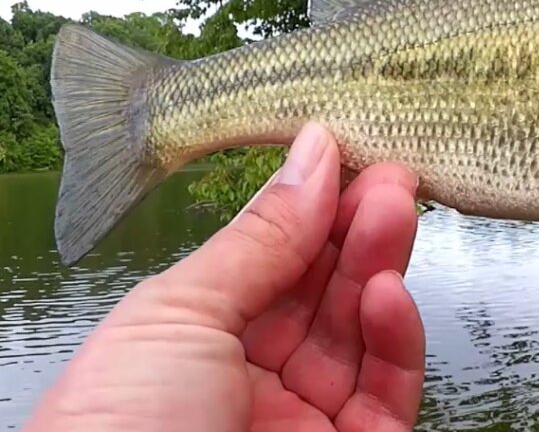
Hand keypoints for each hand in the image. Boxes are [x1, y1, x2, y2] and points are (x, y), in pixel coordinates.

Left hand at [23, 122, 425, 431]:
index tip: (347, 157)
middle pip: (323, 293)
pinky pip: (388, 392)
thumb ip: (260, 238)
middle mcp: (254, 381)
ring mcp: (308, 422)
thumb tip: (311, 156)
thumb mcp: (179, 313)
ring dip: (382, 267)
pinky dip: (397, 337)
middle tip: (390, 173)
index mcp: (197, 345)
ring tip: (397, 208)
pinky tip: (388, 290)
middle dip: (357, 228)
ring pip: (362, 335)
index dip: (312, 210)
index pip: (272, 264)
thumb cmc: (117, 430)